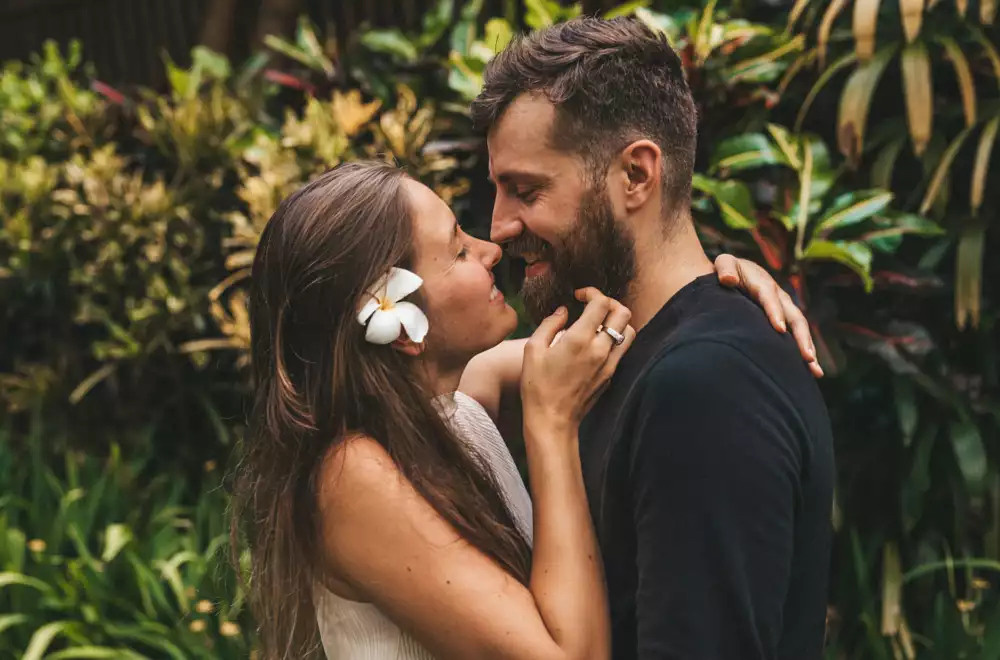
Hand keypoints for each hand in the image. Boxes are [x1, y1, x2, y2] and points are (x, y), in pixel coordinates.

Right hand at [521, 288, 635, 433]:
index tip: (580, 296)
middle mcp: (599, 349)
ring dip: (616, 321)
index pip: (601, 303)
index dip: (592, 292)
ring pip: (629, 330)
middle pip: (623, 313)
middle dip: (609, 302)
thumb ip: (550, 324)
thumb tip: (563, 311)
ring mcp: (609, 363)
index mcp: (579, 339)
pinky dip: (614, 338)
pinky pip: (622, 349)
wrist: (553, 419)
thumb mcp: (533, 349)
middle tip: (593, 305)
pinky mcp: (611, 374)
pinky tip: (596, 343)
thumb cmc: (538, 385)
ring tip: (598, 323)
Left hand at [714, 254, 822, 377]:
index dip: (775, 313)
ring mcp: (785, 309)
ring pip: (799, 330)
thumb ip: (725, 269)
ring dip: (808, 348)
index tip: (779, 329)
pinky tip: (812, 372)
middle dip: (801, 337)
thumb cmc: (728, 270)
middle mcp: (779, 297)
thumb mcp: (725, 263)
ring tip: (814, 370)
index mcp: (763, 284)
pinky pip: (796, 336)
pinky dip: (805, 352)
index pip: (770, 299)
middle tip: (806, 357)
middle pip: (794, 317)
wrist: (737, 271)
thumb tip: (728, 280)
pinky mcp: (784, 319)